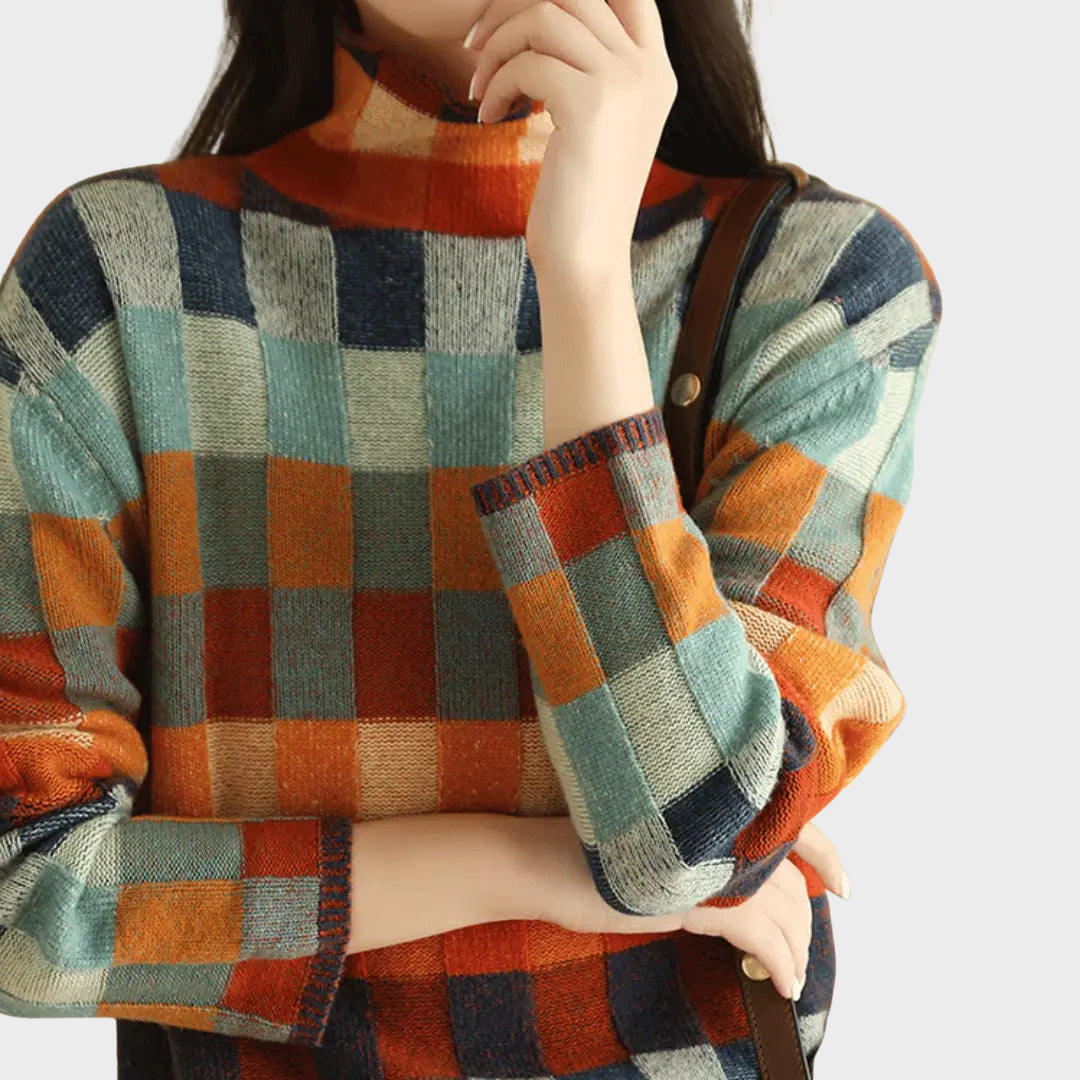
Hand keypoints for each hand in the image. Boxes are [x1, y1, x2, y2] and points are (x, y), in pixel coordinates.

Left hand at [464, 0, 677, 276]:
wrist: (586, 262)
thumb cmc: (579, 202)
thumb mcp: (594, 126)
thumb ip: (586, 70)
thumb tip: (544, 18)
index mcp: (655, 71)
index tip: (516, 14)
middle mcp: (647, 69)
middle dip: (512, 6)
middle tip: (477, 43)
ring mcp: (624, 84)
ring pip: (545, 14)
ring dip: (496, 44)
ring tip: (479, 88)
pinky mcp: (591, 106)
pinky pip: (526, 63)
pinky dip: (495, 85)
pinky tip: (487, 118)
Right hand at [516, 816, 848, 999]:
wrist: (538, 859)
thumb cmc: (582, 849)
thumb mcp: (651, 842)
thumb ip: (696, 846)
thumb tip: (734, 875)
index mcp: (708, 805)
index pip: (788, 821)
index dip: (825, 853)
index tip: (844, 883)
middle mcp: (716, 825)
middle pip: (789, 874)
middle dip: (803, 920)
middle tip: (799, 948)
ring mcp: (706, 858)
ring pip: (782, 907)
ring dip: (794, 947)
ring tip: (789, 971)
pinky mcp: (694, 896)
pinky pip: (760, 936)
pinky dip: (779, 963)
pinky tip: (778, 983)